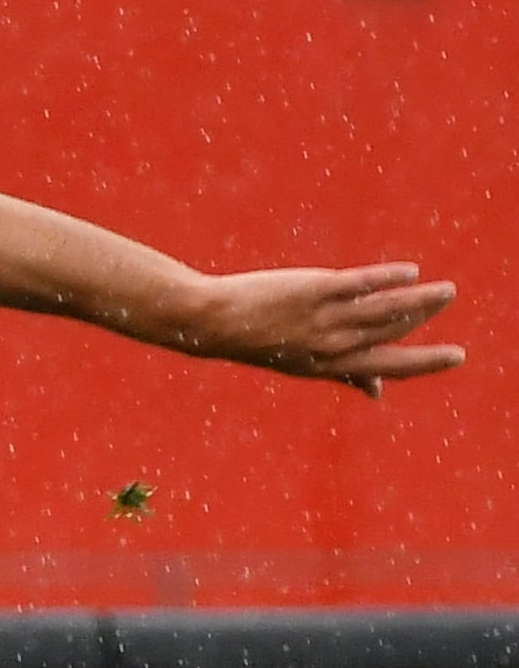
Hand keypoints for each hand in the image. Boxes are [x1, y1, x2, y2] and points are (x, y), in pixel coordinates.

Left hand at [160, 264, 460, 398]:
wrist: (212, 322)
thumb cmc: (260, 340)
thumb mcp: (302, 364)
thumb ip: (345, 375)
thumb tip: (377, 394)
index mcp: (328, 366)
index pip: (385, 367)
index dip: (423, 363)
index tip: (456, 357)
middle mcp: (328, 346)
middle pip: (387, 333)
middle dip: (423, 319)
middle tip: (451, 299)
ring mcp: (322, 319)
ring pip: (380, 310)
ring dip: (417, 299)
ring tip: (445, 290)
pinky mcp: (313, 291)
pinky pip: (358, 285)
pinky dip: (385, 279)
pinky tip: (408, 272)